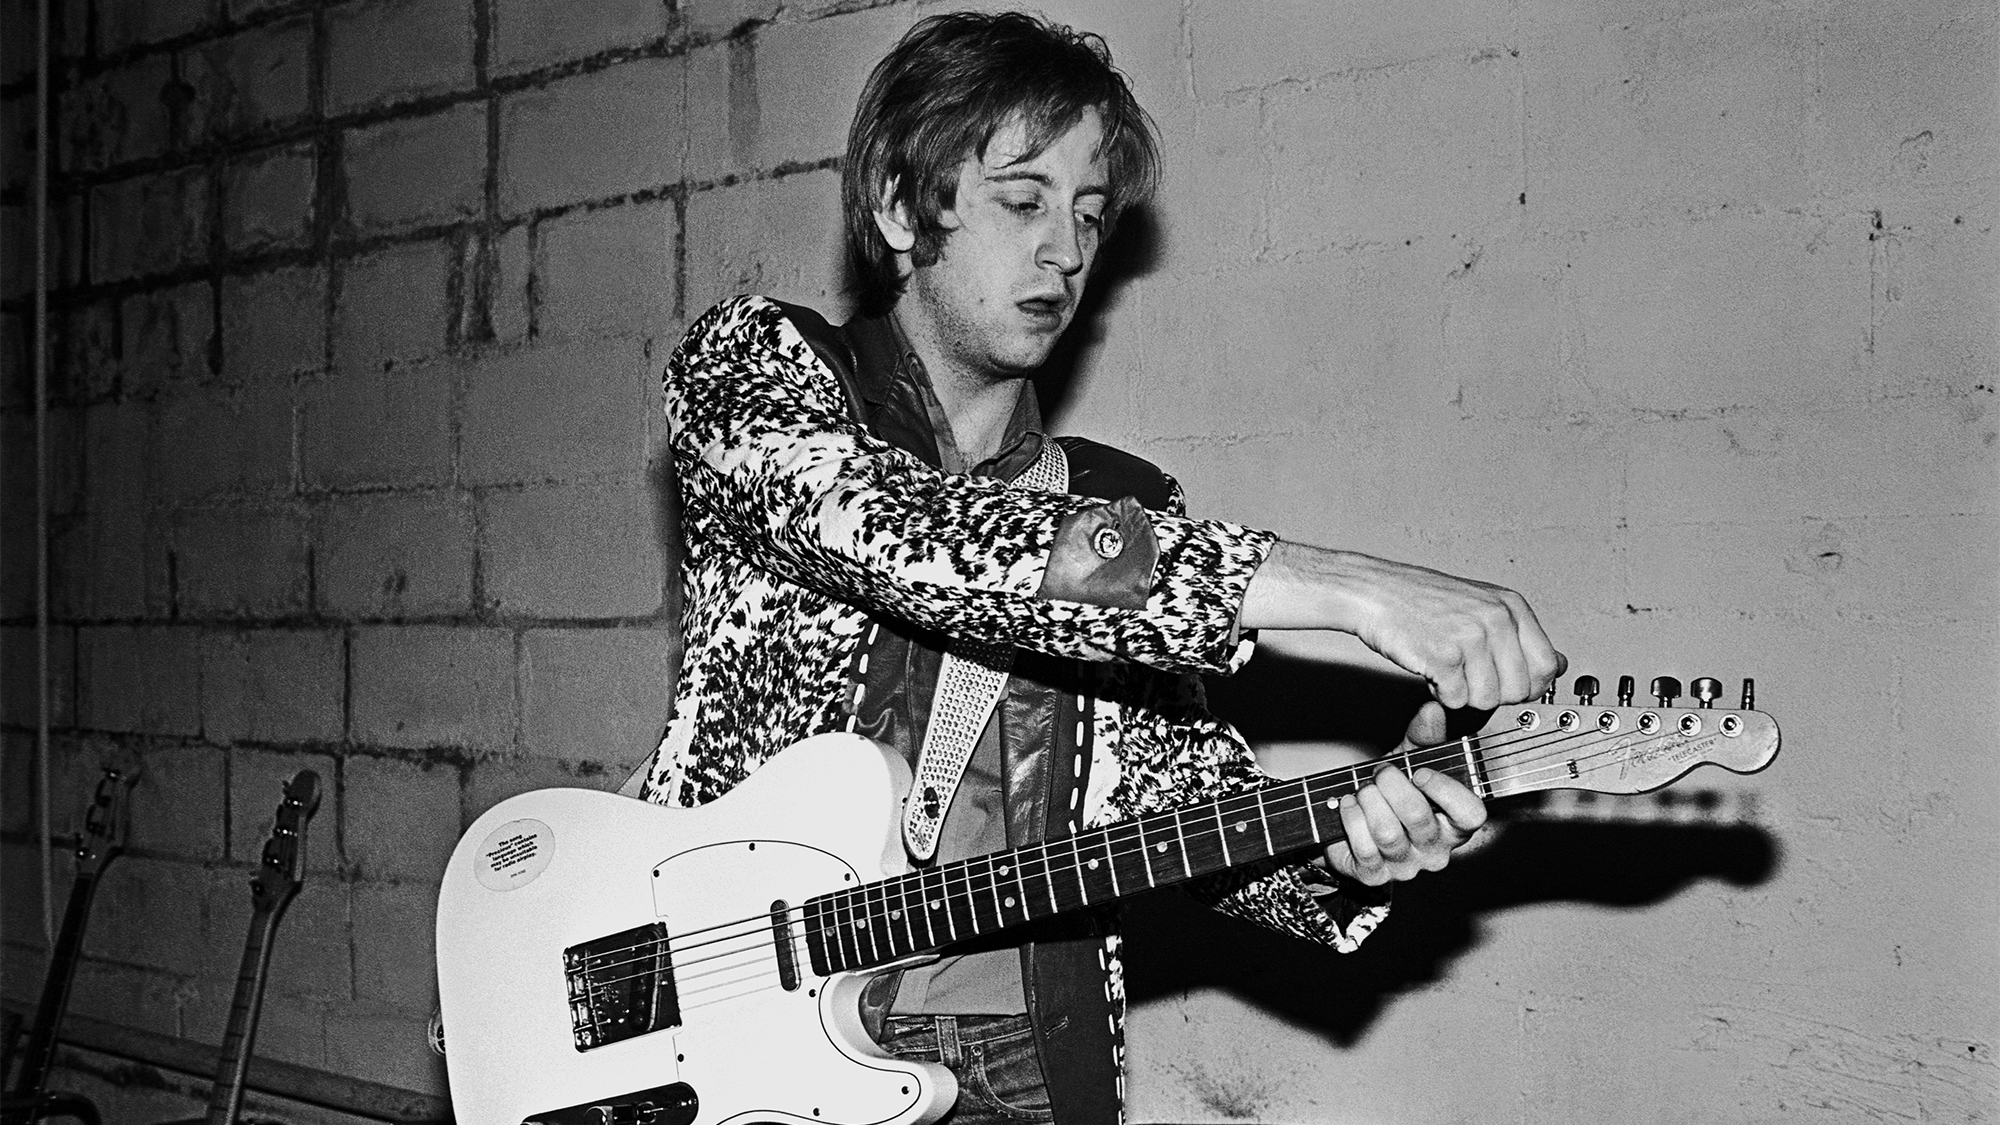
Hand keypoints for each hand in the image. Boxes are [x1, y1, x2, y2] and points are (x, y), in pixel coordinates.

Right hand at [1241, 543, 1565, 709]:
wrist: (1373, 592)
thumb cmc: (1421, 600)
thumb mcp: (1482, 606)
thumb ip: (1520, 636)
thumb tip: (1558, 664)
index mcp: (1511, 606)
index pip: (1547, 666)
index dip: (1527, 686)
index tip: (1505, 684)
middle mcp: (1496, 619)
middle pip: (1519, 690)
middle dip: (1493, 693)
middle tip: (1467, 675)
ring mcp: (1471, 637)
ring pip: (1487, 700)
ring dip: (1463, 694)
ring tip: (1446, 668)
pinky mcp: (1443, 656)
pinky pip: (1455, 700)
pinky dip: (1440, 694)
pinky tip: (1430, 668)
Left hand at [1320, 703, 1488, 884]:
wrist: (1354, 820)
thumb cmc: (1391, 791)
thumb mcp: (1410, 760)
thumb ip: (1424, 736)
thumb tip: (1432, 709)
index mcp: (1455, 822)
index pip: (1471, 814)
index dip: (1447, 791)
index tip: (1421, 772)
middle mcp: (1435, 849)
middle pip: (1418, 817)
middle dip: (1392, 785)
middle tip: (1381, 772)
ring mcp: (1406, 866)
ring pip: (1387, 833)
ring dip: (1369, 801)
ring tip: (1363, 789)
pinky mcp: (1375, 875)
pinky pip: (1363, 848)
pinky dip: (1351, 818)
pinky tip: (1349, 805)